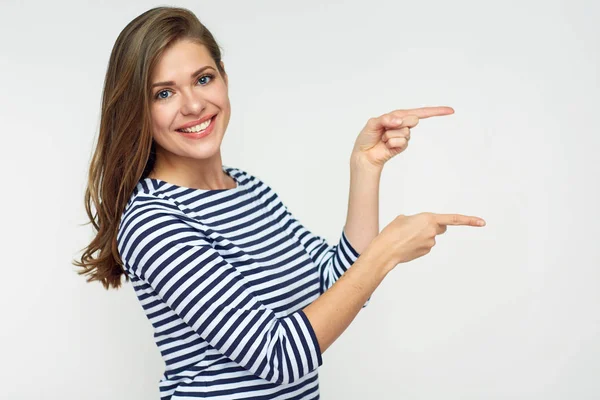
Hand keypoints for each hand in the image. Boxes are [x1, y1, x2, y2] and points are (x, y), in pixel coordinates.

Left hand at [351, 106, 454, 170]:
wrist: (364, 154)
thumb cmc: (367, 137)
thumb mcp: (373, 123)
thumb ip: (385, 119)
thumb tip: (398, 121)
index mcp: (398, 115)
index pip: (420, 112)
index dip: (436, 111)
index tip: (450, 111)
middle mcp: (403, 124)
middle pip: (413, 120)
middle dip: (399, 123)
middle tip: (386, 129)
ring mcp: (404, 136)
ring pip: (405, 132)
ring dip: (391, 135)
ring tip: (383, 138)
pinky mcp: (402, 146)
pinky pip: (401, 142)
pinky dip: (391, 143)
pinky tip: (385, 145)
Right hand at [367, 212, 485, 272]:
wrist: (386, 250)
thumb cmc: (392, 232)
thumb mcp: (403, 218)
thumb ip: (416, 220)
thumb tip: (418, 227)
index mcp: (429, 219)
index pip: (454, 219)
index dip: (469, 220)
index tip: (482, 222)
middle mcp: (432, 231)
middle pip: (440, 227)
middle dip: (433, 227)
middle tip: (416, 228)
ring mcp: (430, 243)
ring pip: (429, 237)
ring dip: (420, 236)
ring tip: (404, 237)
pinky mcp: (425, 252)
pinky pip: (424, 245)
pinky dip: (416, 244)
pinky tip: (406, 245)